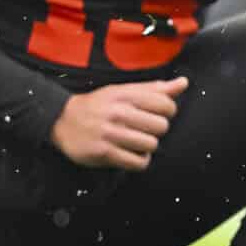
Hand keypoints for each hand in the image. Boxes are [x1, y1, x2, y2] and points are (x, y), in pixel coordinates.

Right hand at [51, 77, 184, 170]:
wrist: (62, 119)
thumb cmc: (98, 105)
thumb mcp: (124, 90)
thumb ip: (155, 89)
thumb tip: (183, 83)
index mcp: (126, 95)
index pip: (165, 104)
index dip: (167, 112)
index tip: (156, 114)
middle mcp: (119, 113)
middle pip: (161, 126)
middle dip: (157, 130)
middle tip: (145, 129)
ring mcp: (111, 133)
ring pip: (151, 145)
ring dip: (148, 146)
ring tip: (137, 142)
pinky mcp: (104, 153)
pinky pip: (137, 162)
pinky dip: (140, 160)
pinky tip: (132, 154)